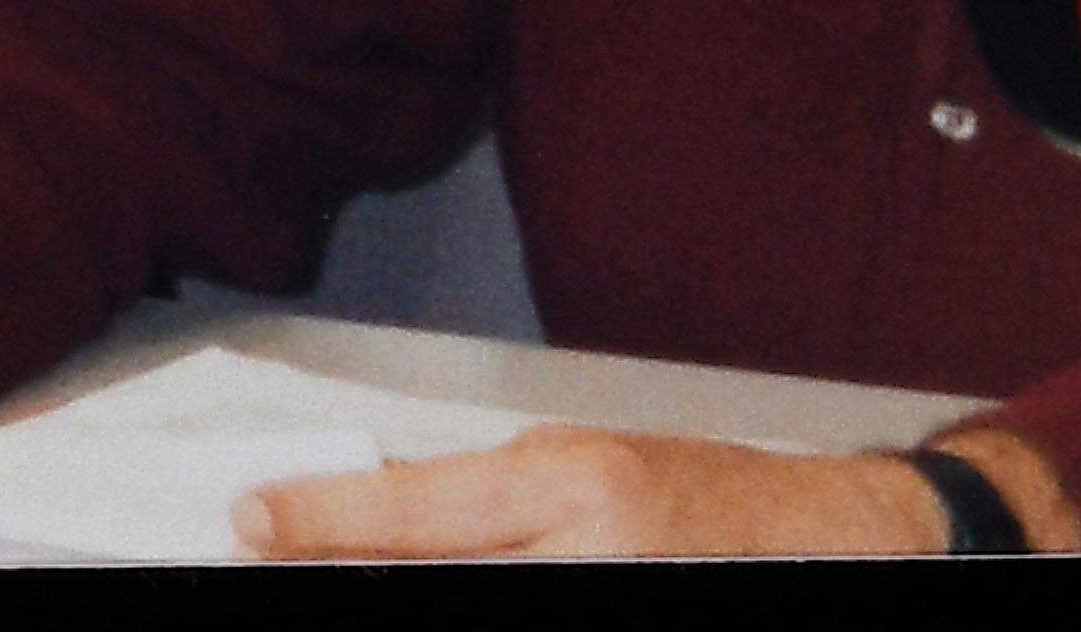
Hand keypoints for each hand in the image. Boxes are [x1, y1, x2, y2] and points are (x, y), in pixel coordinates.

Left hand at [236, 430, 973, 557]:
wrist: (833, 536)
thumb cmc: (702, 494)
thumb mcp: (580, 465)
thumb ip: (482, 498)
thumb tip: (366, 517)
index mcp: (576, 489)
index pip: (418, 509)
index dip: (323, 517)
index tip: (247, 520)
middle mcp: (596, 554)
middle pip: (436, 580)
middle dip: (351, 575)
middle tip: (274, 564)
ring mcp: (620, 600)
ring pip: (472, 603)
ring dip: (403, 590)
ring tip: (344, 574)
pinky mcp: (632, 618)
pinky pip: (523, 629)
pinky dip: (474, 601)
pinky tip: (458, 582)